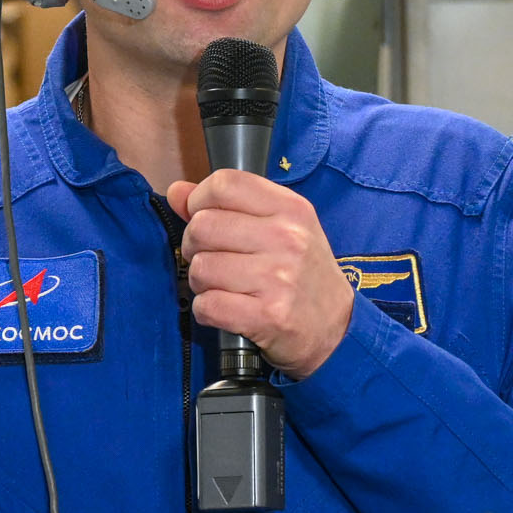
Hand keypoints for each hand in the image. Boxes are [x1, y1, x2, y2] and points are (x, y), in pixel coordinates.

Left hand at [165, 170, 355, 378]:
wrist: (336, 328)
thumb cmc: (303, 274)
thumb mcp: (281, 228)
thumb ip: (229, 206)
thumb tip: (177, 191)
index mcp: (291, 209)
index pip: (225, 184)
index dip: (200, 200)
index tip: (205, 217)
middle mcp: (287, 238)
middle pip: (203, 226)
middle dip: (195, 246)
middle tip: (211, 258)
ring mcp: (278, 278)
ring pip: (201, 268)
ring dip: (201, 282)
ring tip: (222, 286)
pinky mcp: (267, 315)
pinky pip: (207, 305)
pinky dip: (207, 310)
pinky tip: (226, 308)